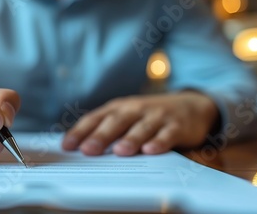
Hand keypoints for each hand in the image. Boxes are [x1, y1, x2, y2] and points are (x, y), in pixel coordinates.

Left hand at [62, 91, 217, 155]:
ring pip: (141, 128)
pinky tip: (151, 150)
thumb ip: (106, 129)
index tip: (67, 146)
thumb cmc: (148, 116)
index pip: (95, 119)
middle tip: (88, 150)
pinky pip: (167, 134)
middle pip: (116, 122)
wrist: (190, 106)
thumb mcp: (126, 118)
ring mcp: (156, 116)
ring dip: (131, 139)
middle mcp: (135, 109)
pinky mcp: (176, 125)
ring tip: (120, 151)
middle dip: (101, 136)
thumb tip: (79, 149)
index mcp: (118, 108)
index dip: (80, 132)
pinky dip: (160, 141)